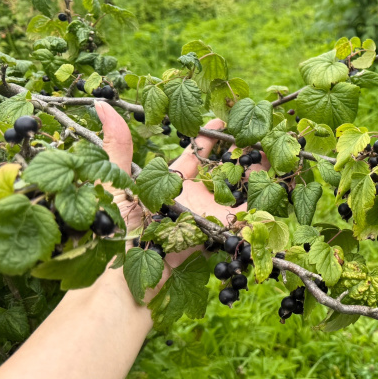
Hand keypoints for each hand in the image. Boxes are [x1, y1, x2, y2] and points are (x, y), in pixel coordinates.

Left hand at [94, 102, 268, 284]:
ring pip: (237, 192)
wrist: (125, 274)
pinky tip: (275, 186)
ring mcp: (206, 217)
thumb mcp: (114, 181)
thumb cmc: (115, 230)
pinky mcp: (218, 235)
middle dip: (240, 153)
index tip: (225, 118)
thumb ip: (116, 145)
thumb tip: (102, 104)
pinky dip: (261, 205)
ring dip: (255, 175)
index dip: (208, 137)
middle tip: (257, 133)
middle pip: (221, 172)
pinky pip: (245, 219)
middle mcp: (190, 199)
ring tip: (272, 154)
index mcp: (168, 184)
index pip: (193, 155)